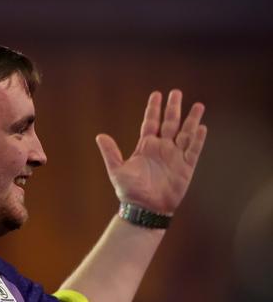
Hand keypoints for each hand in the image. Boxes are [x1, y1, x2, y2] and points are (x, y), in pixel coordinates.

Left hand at [95, 89, 207, 213]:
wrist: (144, 209)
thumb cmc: (130, 191)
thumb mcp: (117, 170)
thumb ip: (111, 152)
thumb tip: (100, 136)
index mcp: (145, 147)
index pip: (151, 122)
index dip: (154, 109)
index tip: (157, 94)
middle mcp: (161, 149)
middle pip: (169, 123)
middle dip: (173, 108)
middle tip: (176, 92)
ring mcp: (174, 157)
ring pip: (185, 134)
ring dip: (191, 120)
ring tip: (198, 105)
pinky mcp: (185, 168)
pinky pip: (193, 151)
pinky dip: (197, 140)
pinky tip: (201, 127)